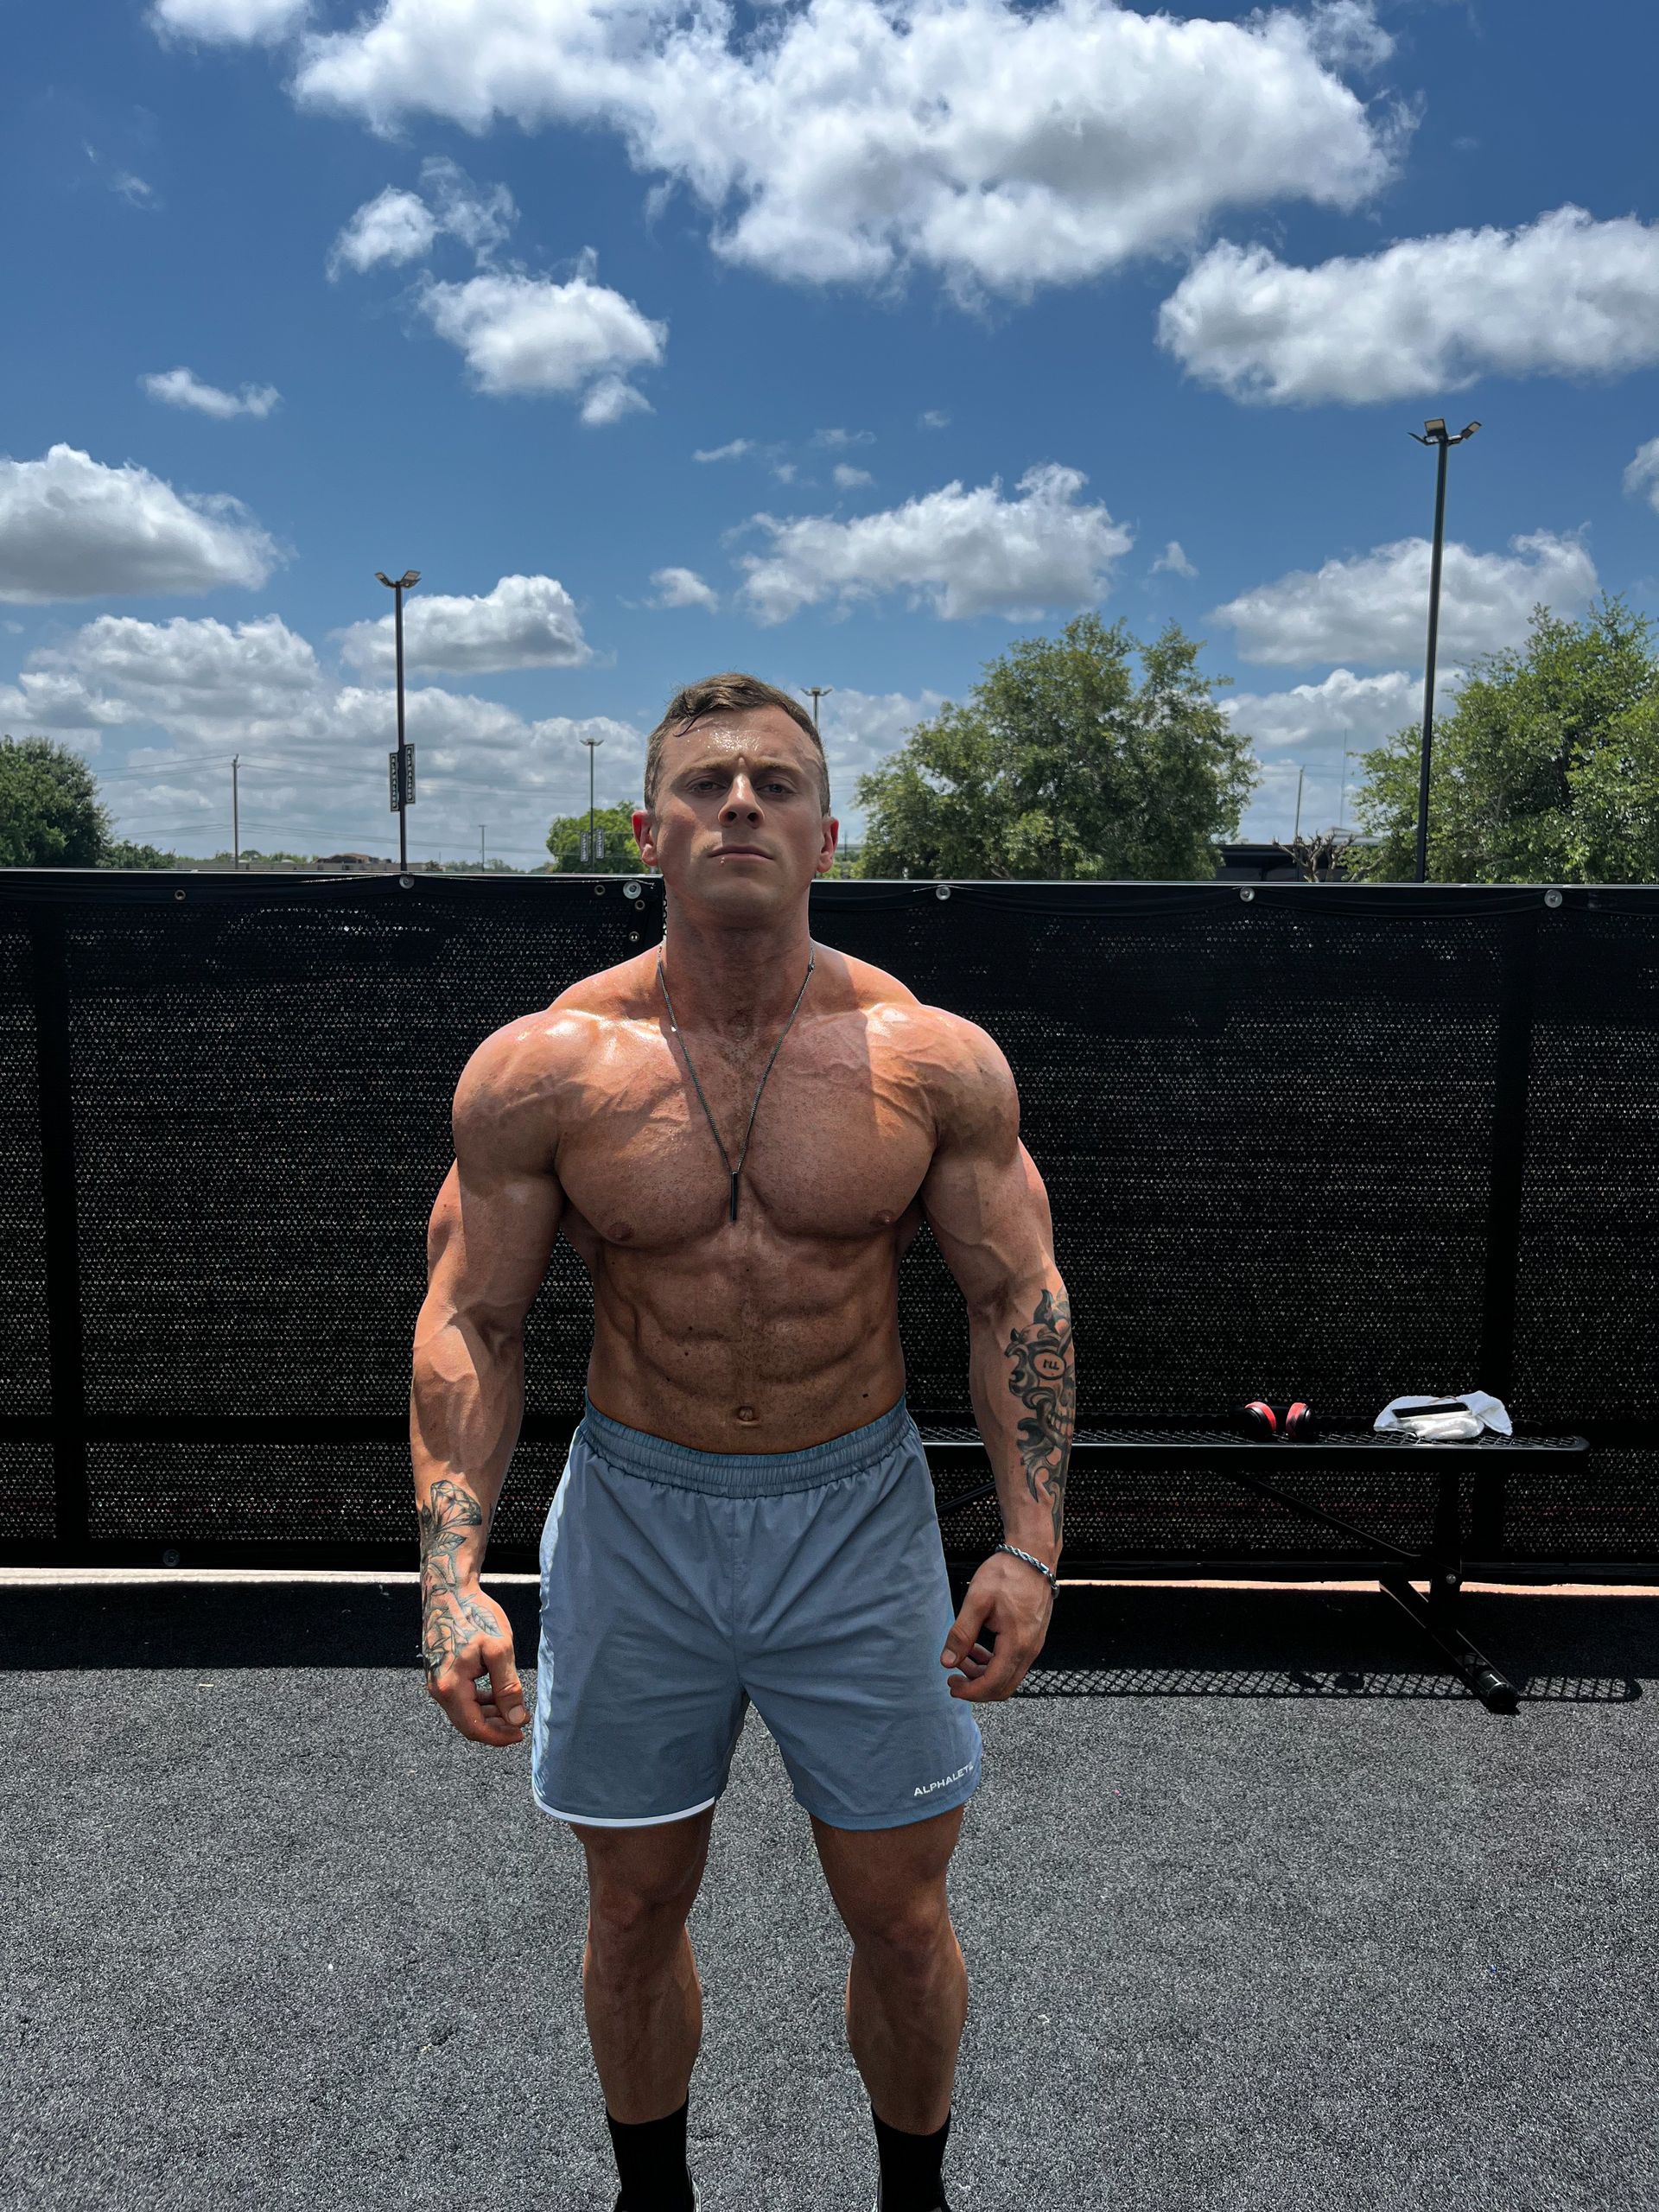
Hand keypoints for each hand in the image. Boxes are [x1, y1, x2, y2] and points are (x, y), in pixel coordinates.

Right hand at [421, 1580, 528, 1745]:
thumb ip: (507, 1687)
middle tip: (521, 1723)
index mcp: (451, 1687)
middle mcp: (439, 1689)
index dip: (498, 1736)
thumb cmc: (474, 1615)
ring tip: (514, 1709)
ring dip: (490, 1715)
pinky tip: (497, 1695)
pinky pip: (461, 1698)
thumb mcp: (499, 1650)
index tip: (520, 1733)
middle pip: (468, 1723)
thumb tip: (516, 1719)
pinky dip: (480, 1702)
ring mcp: (437, 1681)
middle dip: (496, 1727)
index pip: (474, 1728)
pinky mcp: (441, 1673)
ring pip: (465, 1711)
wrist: (449, 1591)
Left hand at [941, 1551, 1054, 1701]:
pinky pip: (1013, 1662)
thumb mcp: (977, 1601)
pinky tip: (977, 1647)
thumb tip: (947, 1662)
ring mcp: (1033, 1645)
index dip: (970, 1691)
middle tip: (953, 1677)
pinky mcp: (1032, 1638)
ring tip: (962, 1657)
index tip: (951, 1685)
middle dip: (976, 1687)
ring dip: (983, 1674)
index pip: (993, 1684)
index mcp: (1016, 1644)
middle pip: (1003, 1687)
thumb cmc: (1007, 1574)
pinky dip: (993, 1663)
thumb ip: (962, 1634)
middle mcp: (1030, 1650)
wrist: (1034, 1556)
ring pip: (1008, 1676)